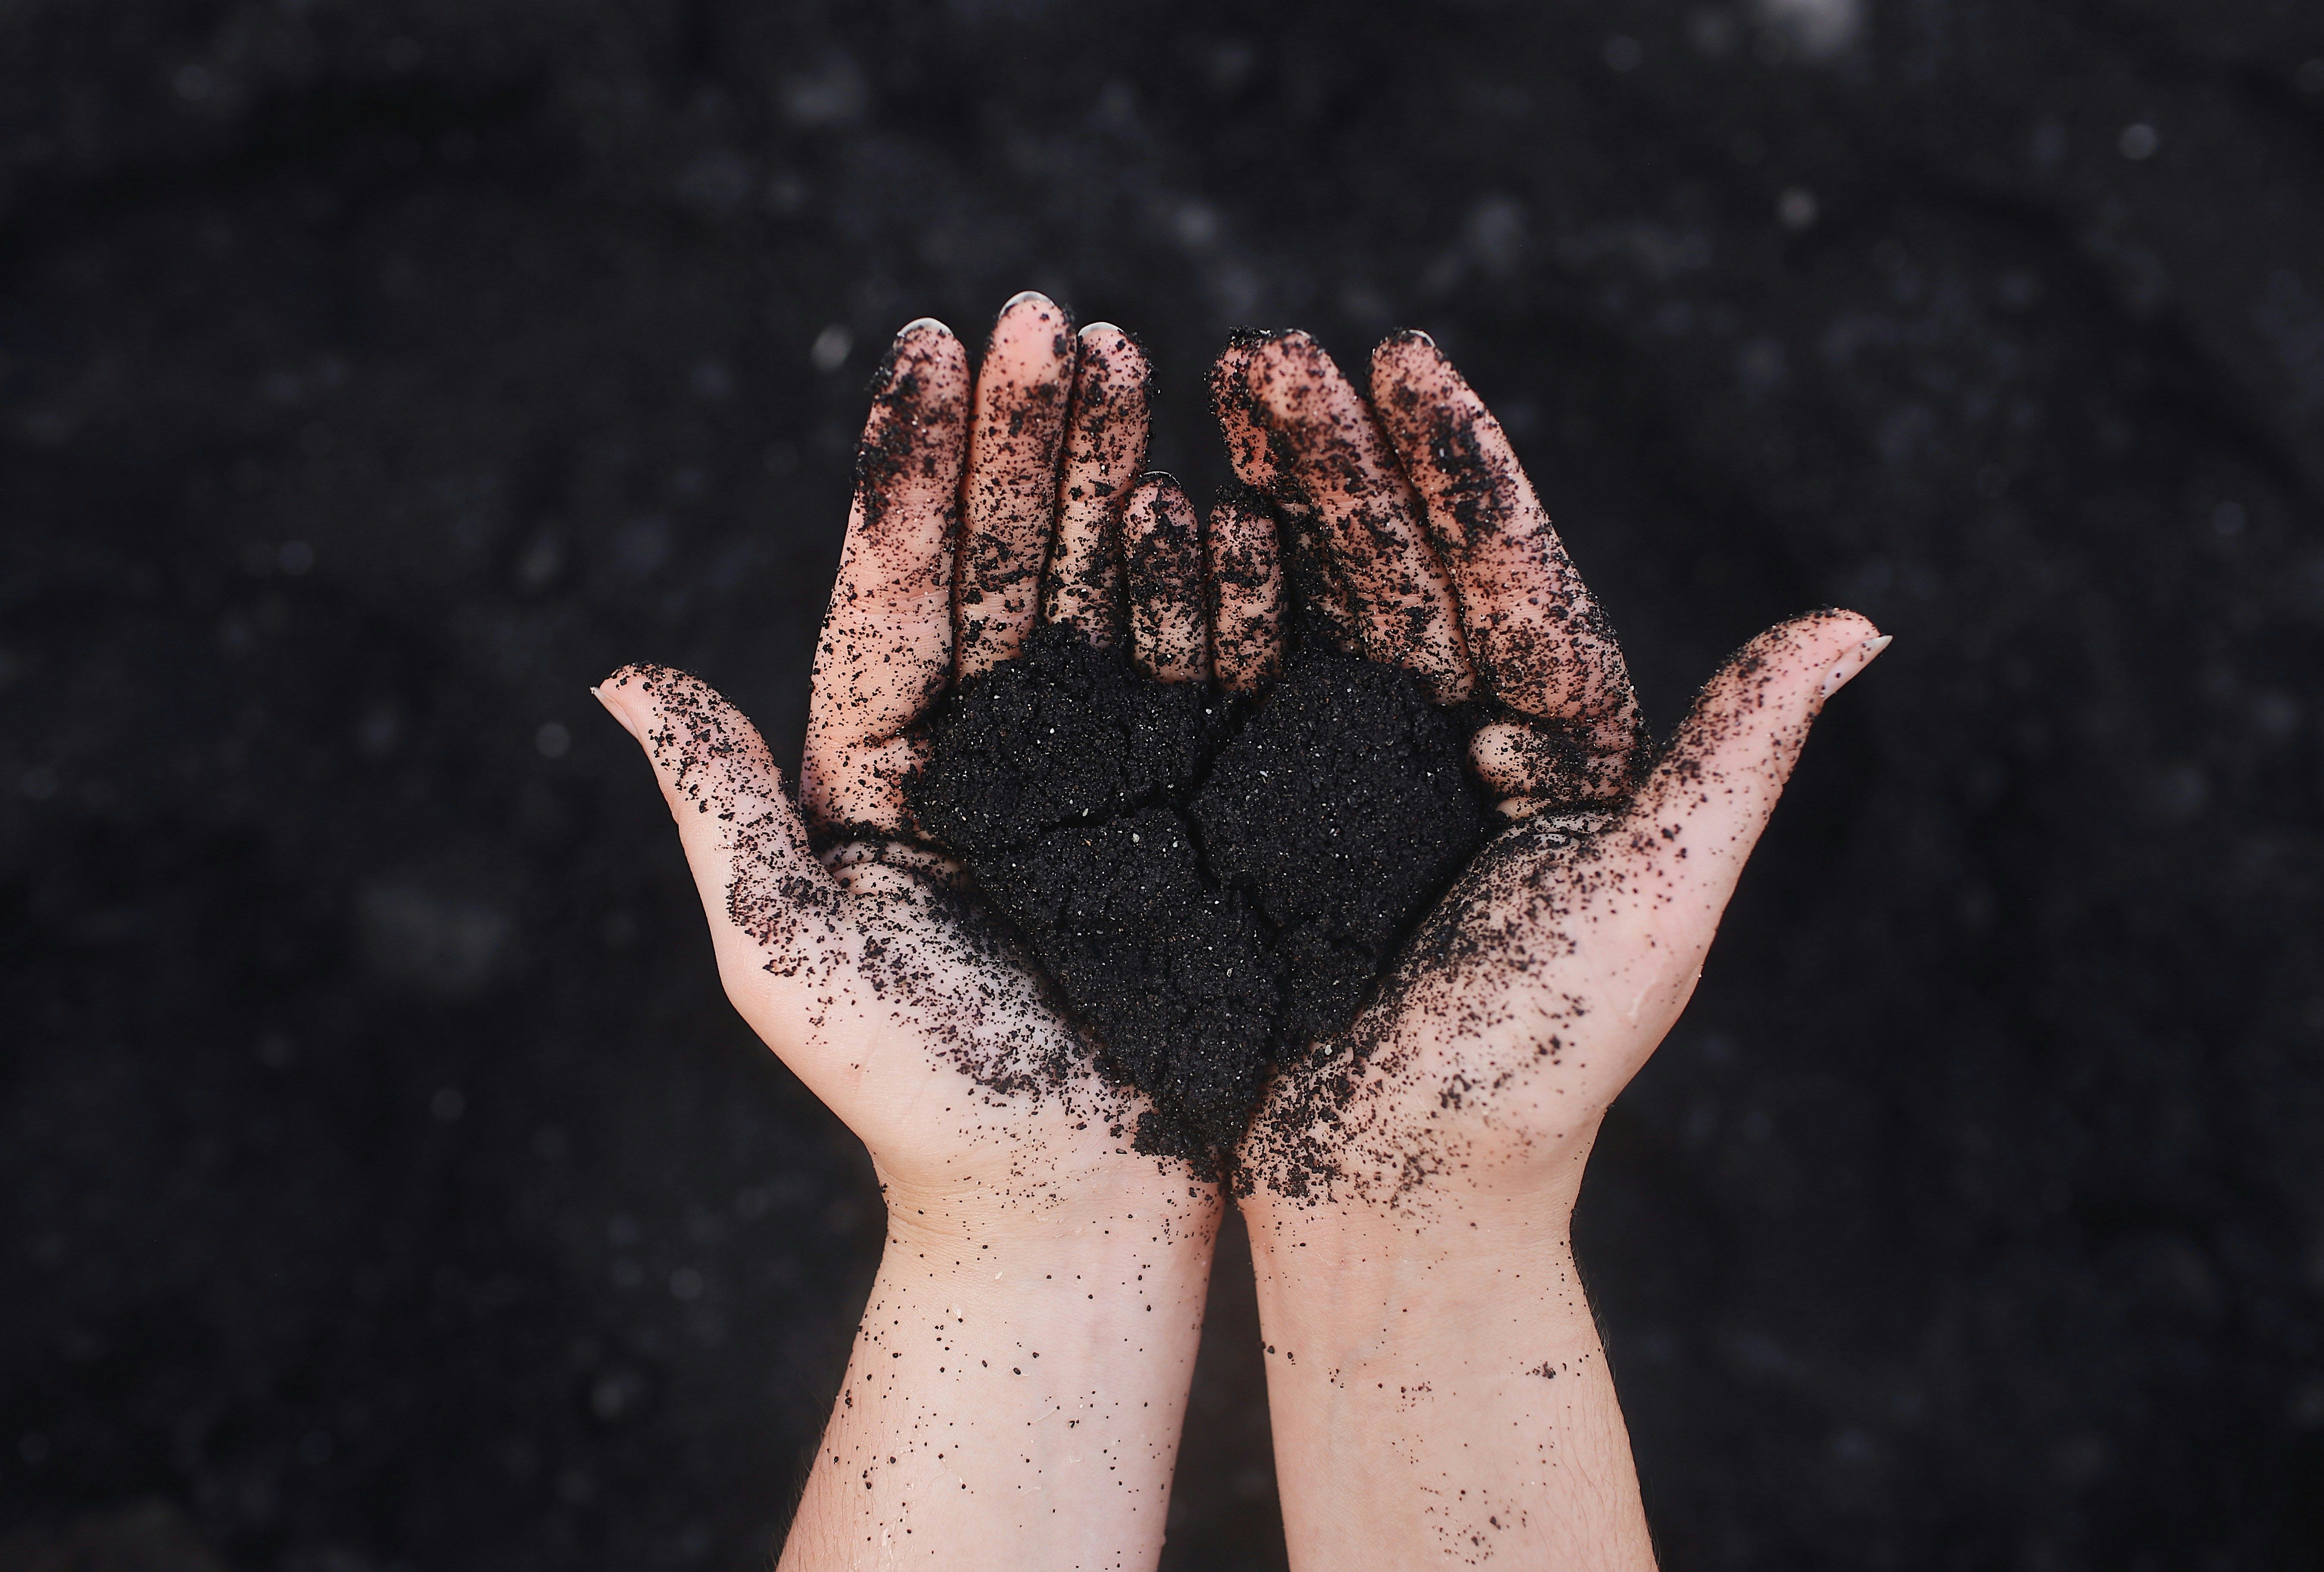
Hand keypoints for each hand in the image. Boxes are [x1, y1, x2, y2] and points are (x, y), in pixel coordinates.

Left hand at [595, 295, 1221, 1570]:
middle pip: (1005, 558)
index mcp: (885, 763)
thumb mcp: (789, 954)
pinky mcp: (1189, 800)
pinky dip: (1212, 579)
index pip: (895, 583)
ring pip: (1102, 586)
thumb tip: (616, 679)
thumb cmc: (916, 1099)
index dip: (916, 465)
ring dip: (1119, 473)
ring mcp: (1098, 764)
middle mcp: (991, 745)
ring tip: (1136, 356)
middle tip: (1052, 316)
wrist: (1065, 1204)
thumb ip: (721, 808)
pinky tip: (1222, 491)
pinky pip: (1200, 668)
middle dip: (1030, 435)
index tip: (936, 344)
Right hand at [1210, 329, 1886, 1568]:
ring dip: (1261, 496)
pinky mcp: (1259, 811)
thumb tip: (1861, 623)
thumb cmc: (1535, 1074)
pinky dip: (1193, 597)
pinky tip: (1155, 508)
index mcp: (1562, 751)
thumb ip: (1736, 762)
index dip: (1461, 468)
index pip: (1512, 576)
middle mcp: (1458, 742)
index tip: (1407, 358)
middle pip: (1396, 568)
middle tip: (1272, 347)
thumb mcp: (1650, 910)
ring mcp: (1350, 771)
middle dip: (1339, 454)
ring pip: (1306, 602)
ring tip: (1205, 381)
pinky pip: (1226, 683)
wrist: (1395, 1202)